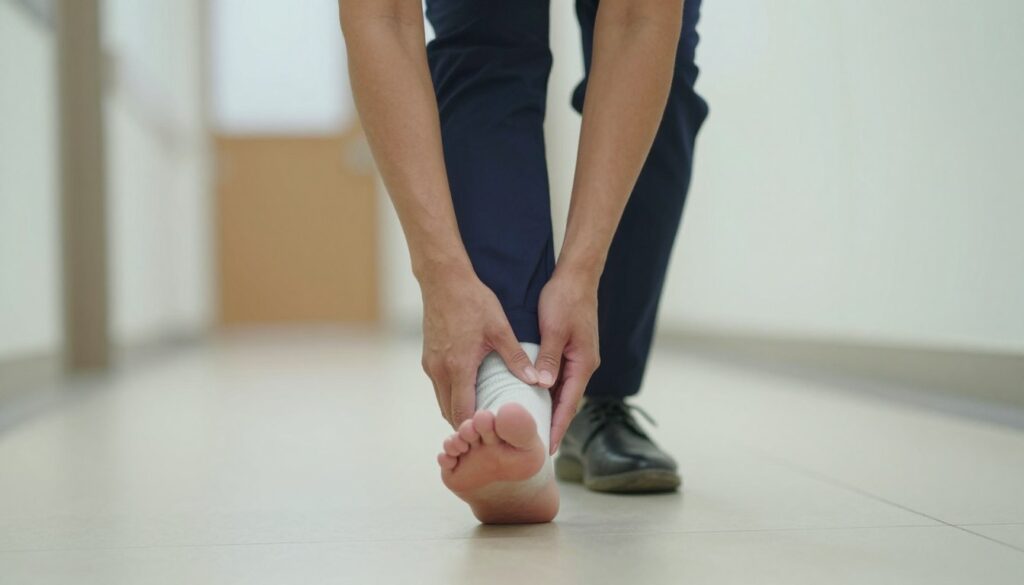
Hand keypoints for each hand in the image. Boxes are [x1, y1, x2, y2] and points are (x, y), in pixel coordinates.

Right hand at [420, 265, 540, 427]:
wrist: (443, 280)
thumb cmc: (472, 301)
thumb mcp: (500, 328)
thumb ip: (517, 358)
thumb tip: (536, 381)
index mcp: (459, 367)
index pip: (463, 412)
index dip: (475, 427)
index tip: (492, 434)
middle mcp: (440, 370)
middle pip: (449, 412)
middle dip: (467, 425)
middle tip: (489, 432)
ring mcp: (430, 365)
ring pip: (442, 401)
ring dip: (458, 411)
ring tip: (481, 417)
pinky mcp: (427, 357)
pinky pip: (439, 387)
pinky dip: (452, 396)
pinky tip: (469, 393)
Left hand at [535, 267, 600, 453]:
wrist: (577, 276)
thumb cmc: (565, 300)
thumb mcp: (553, 329)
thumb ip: (548, 358)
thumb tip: (542, 386)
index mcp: (583, 363)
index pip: (569, 404)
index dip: (558, 427)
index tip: (548, 448)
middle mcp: (584, 364)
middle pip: (567, 402)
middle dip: (554, 423)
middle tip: (536, 447)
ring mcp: (579, 358)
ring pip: (563, 390)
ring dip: (550, 408)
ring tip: (532, 428)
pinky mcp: (572, 350)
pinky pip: (560, 377)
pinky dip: (549, 390)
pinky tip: (534, 398)